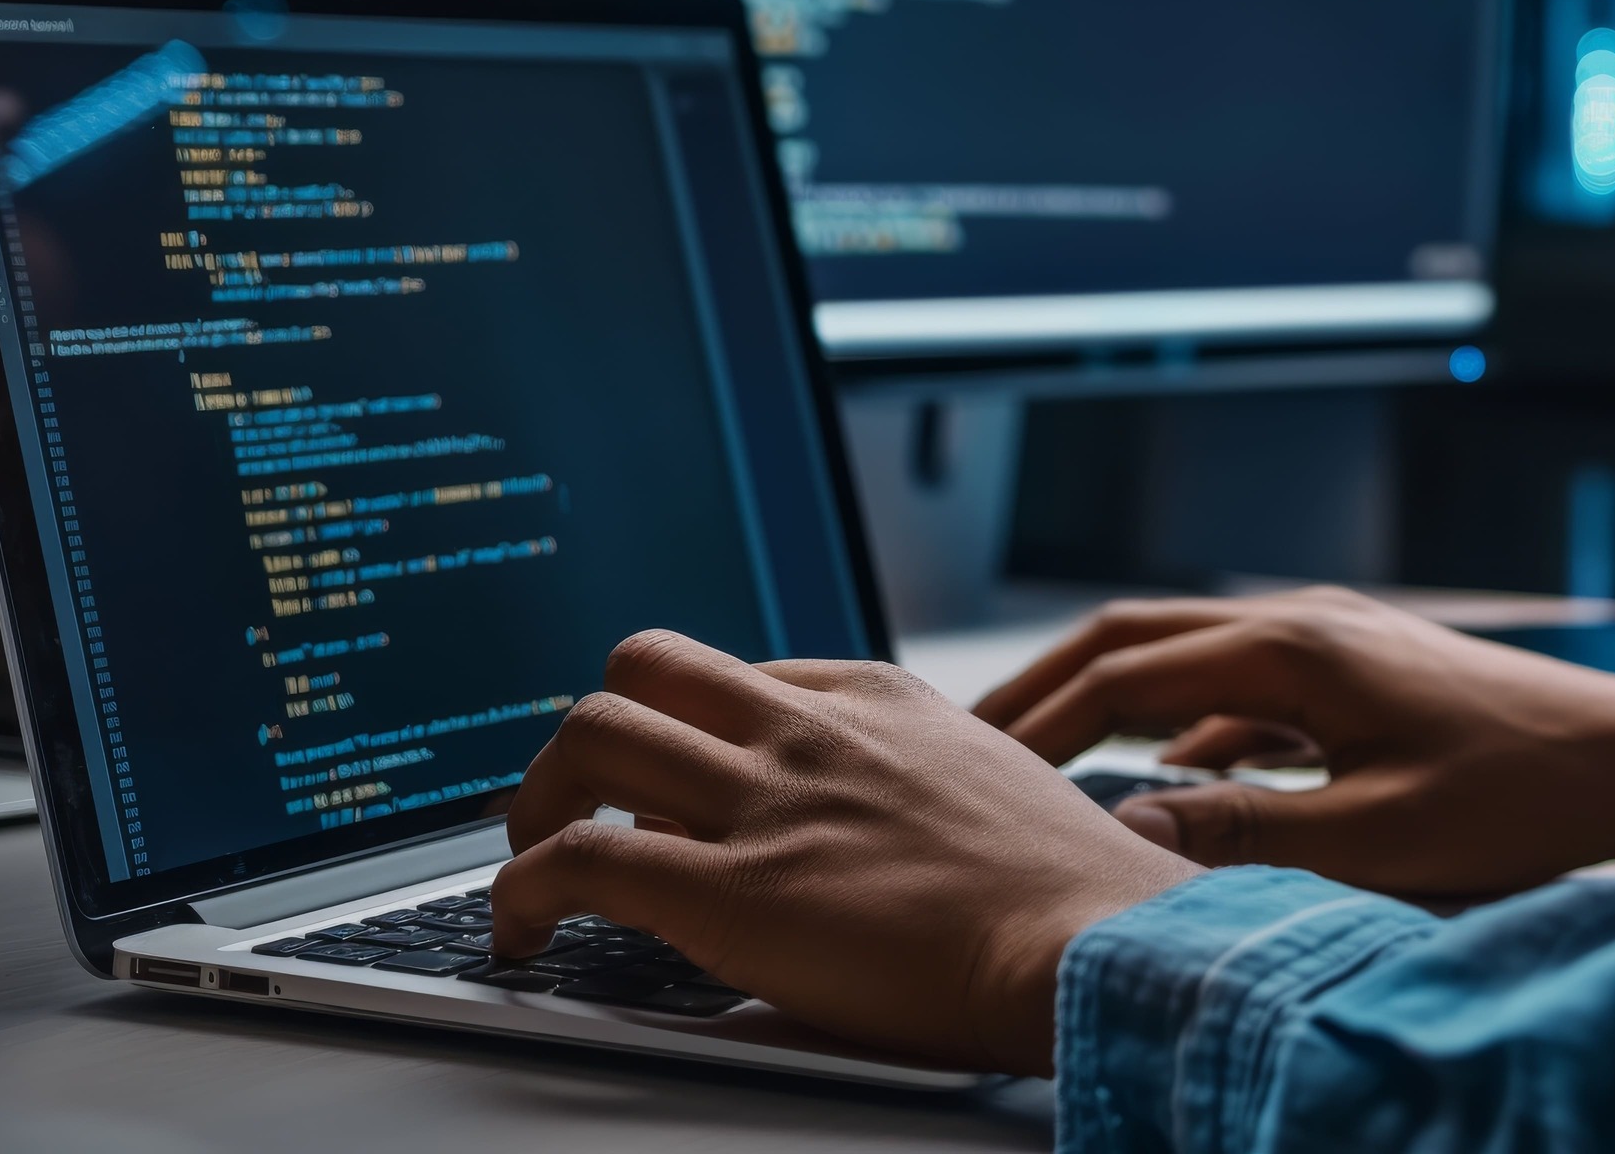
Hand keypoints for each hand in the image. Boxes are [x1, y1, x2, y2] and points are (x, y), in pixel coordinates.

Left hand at [491, 630, 1199, 1073]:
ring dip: (536, 798)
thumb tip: (870, 835)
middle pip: (642, 667)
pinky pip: (577, 859)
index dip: (689, 732)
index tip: (674, 783)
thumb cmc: (1073, 901)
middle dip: (588, 733)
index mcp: (878, 699)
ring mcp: (766, 803)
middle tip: (575, 801)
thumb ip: (913, 791)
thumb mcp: (996, 794)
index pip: (739, 675)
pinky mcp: (729, 891)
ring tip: (530, 859)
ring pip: (590, 736)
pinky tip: (524, 932)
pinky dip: (521, 892)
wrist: (1094, 947)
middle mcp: (809, 731)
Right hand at [975, 588, 1614, 898]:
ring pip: (1186, 659)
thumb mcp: (1375, 839)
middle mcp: (1306, 623)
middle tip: (973, 746)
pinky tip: (1171, 782)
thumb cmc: (1525, 802)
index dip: (1035, 725)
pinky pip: (1242, 688)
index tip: (973, 773)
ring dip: (1112, 705)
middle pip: (1134, 638)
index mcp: (1294, 649)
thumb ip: (1241, 834)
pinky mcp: (1365, 673)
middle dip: (1046, 691)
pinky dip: (1183, 725)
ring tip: (1048, 764)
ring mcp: (1337, 641)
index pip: (1119, 675)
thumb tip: (1124, 830)